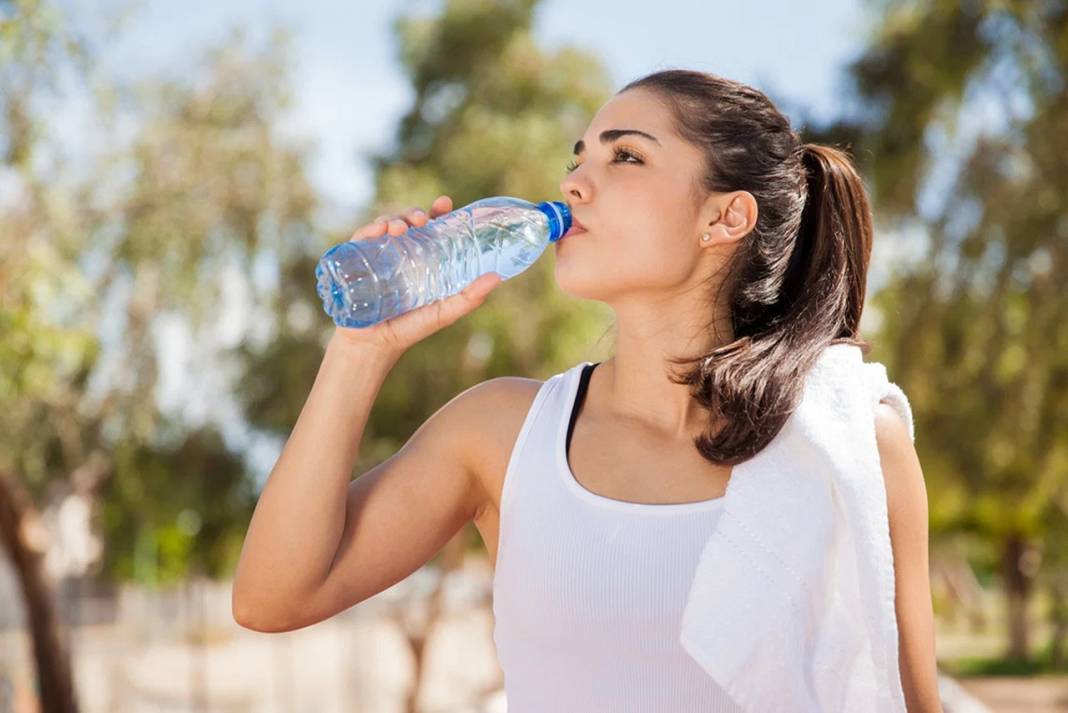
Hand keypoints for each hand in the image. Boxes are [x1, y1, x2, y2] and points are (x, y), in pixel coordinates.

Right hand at [333, 195, 502, 354]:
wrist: (373, 346)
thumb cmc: (408, 330)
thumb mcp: (443, 312)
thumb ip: (469, 297)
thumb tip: (497, 277)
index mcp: (421, 260)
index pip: (430, 230)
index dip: (437, 213)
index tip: (444, 203)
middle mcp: (400, 254)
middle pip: (408, 223)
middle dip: (415, 213)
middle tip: (422, 219)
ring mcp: (377, 255)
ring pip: (386, 226)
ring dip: (394, 218)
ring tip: (401, 228)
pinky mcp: (355, 261)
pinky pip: (361, 237)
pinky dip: (370, 228)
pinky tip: (380, 230)